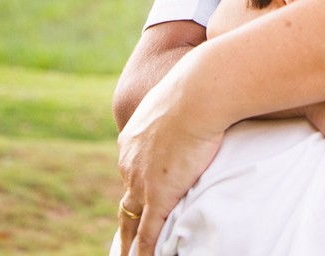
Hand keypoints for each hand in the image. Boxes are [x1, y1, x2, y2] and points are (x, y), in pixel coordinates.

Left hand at [116, 65, 224, 255]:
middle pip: (126, 200)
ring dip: (128, 243)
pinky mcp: (159, 196)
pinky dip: (144, 253)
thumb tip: (197, 103)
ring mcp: (142, 181)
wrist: (199, 91)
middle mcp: (130, 162)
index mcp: (133, 139)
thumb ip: (181, 109)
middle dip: (126, 220)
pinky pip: (148, 235)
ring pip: (130, 222)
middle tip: (124, 240)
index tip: (137, 200)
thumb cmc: (198, 86)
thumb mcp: (180, 96)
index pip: (131, 172)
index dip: (135, 189)